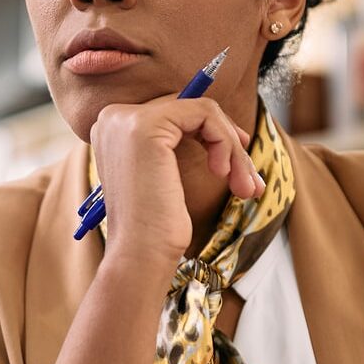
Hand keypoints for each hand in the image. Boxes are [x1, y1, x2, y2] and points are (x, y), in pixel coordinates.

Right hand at [87, 95, 261, 267]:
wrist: (140, 255)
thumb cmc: (156, 227)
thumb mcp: (165, 176)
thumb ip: (177, 144)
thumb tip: (226, 126)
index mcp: (113, 129)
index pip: (173, 111)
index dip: (211, 131)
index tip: (238, 158)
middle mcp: (113, 117)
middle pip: (188, 108)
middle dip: (227, 142)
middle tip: (251, 180)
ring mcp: (126, 119)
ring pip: (202, 111)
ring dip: (232, 148)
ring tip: (245, 186)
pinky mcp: (145, 125)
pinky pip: (204, 113)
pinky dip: (224, 142)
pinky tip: (221, 172)